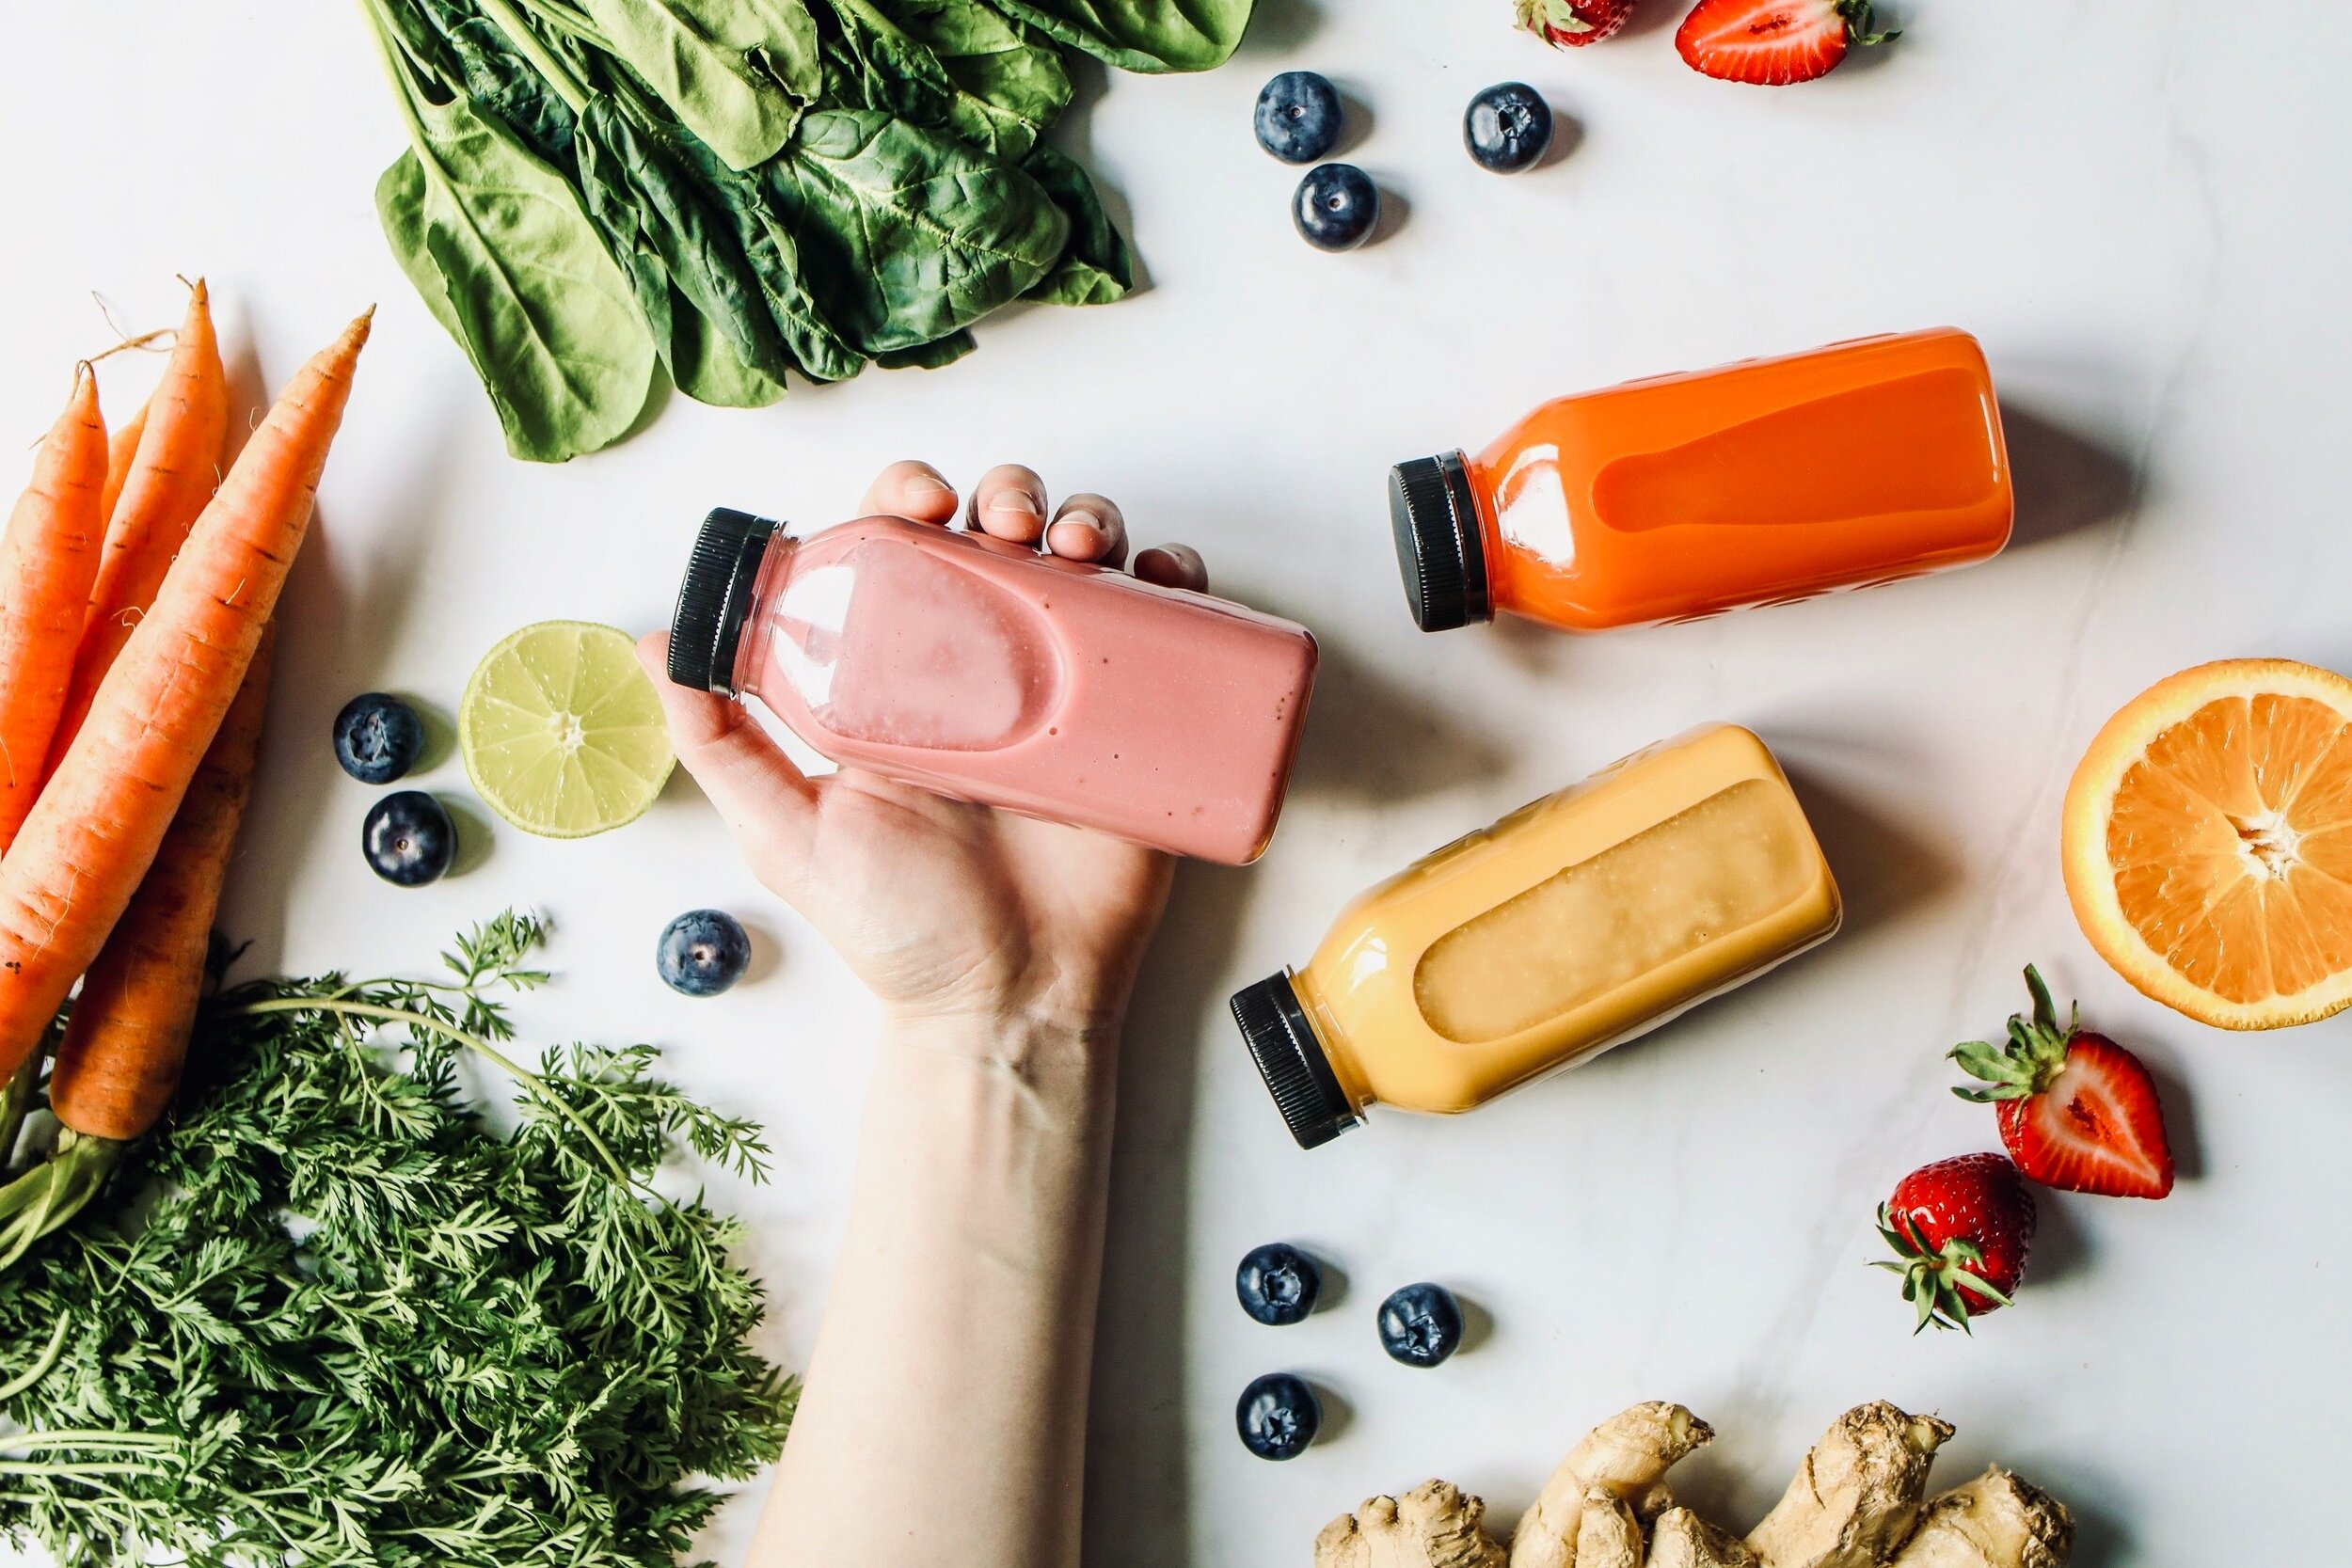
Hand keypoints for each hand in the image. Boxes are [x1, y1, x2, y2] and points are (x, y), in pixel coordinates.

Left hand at [639, 462, 1210, 1042]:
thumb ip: (723, 744)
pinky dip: (1173, 581)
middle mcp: (985, 666)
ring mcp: (1066, 689)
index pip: (901, 546)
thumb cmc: (900, 926)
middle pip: (999, 533)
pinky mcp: (1136, 724)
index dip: (908, 496)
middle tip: (1007, 523)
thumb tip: (657, 642)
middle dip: (1009, 493)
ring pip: (1085, 563)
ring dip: (1089, 519)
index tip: (920, 501)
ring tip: (1082, 547)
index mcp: (900, 672)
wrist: (1007, 1002)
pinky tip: (1162, 576)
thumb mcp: (788, 831)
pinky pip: (1166, 630)